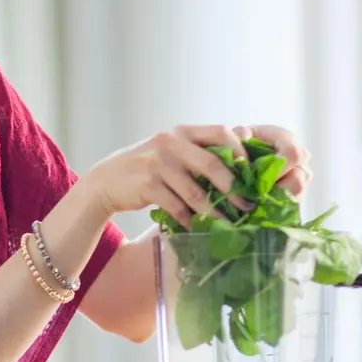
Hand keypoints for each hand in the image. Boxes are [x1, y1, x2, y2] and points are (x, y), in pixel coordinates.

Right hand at [79, 124, 310, 222]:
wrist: (108, 180)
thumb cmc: (148, 167)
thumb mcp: (172, 151)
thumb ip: (199, 153)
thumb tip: (240, 170)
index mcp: (183, 132)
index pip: (221, 132)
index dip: (241, 151)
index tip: (253, 173)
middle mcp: (171, 143)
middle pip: (212, 164)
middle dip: (233, 188)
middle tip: (248, 205)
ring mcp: (158, 163)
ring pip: (195, 191)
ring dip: (215, 212)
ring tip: (229, 225)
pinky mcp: (147, 185)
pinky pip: (177, 207)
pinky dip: (190, 221)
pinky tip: (200, 229)